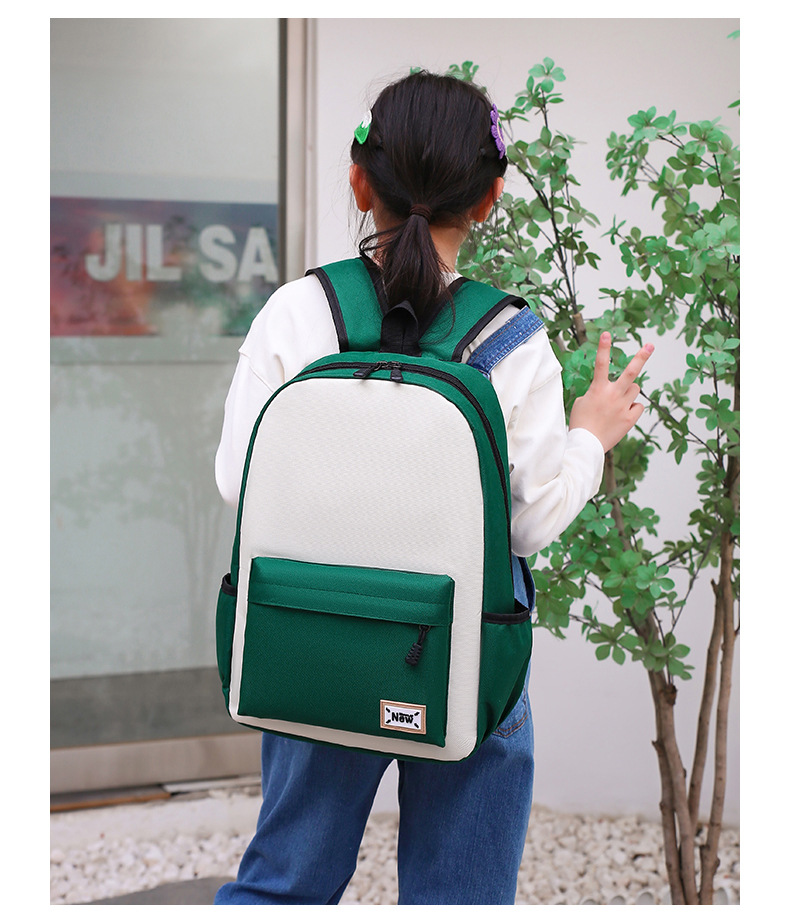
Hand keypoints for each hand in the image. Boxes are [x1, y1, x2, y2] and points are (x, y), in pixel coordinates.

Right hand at [569, 332, 654, 452]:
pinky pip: (638, 406)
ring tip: (618, 402)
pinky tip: (622, 416)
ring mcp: (623, 406)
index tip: (607, 334)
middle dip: (642, 357)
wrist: (586, 445)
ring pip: (635, 389)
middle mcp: (613, 395)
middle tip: (650, 345)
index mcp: (597, 389)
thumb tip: (608, 392)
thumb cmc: (580, 423)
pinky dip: (632, 408)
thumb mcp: (582, 403)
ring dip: (629, 391)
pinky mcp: (630, 418)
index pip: (601, 364)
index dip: (603, 347)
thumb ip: (597, 392)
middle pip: (631, 372)